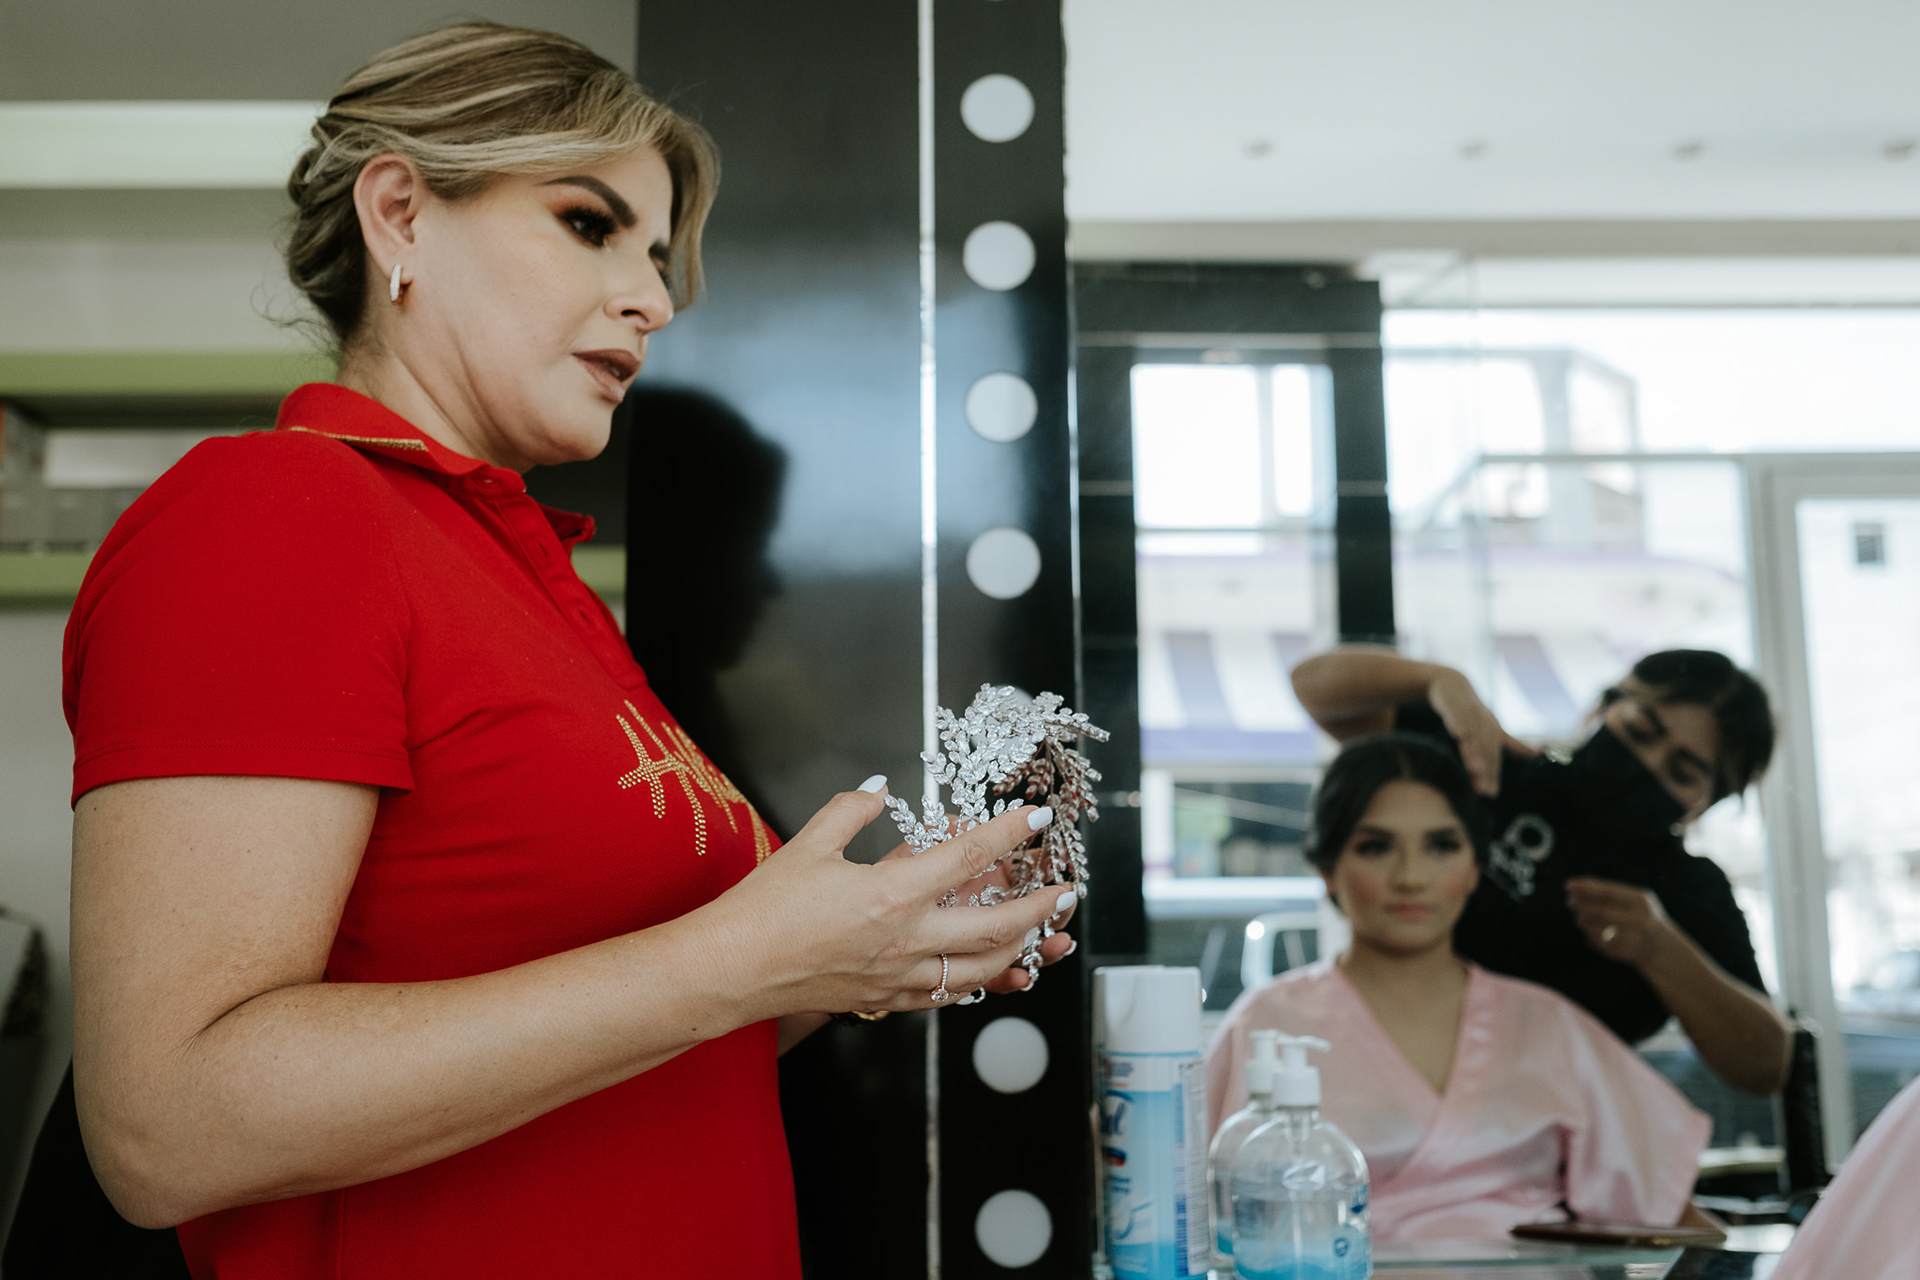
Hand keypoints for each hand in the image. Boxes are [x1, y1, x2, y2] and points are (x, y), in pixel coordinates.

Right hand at [706, 782, 1079, 1019]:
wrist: (731, 970)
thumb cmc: (764, 908)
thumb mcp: (809, 843)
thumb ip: (853, 810)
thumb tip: (880, 790)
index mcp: (893, 893)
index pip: (970, 856)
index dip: (1009, 833)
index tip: (1033, 819)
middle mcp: (907, 939)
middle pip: (996, 926)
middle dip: (1040, 907)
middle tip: (1065, 891)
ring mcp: (900, 976)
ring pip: (981, 969)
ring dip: (1020, 950)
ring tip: (1044, 934)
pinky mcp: (886, 1000)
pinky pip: (947, 995)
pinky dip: (976, 981)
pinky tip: (987, 970)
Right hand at [1427, 667, 1537, 796]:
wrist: (1453, 684)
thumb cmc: (1474, 712)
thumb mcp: (1492, 729)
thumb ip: (1512, 744)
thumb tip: (1537, 754)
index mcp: (1492, 733)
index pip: (1492, 758)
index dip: (1491, 776)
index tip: (1491, 794)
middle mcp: (1483, 724)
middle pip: (1483, 749)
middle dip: (1484, 769)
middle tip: (1483, 790)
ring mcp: (1468, 714)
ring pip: (1471, 735)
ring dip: (1472, 751)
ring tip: (1474, 770)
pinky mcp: (1453, 704)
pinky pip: (1455, 714)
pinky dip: (1457, 724)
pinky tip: (1459, 735)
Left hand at [1566, 876, 1674, 967]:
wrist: (1660, 946)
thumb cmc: (1641, 914)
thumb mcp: (1634, 899)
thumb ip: (1609, 891)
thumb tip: (1576, 887)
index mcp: (1641, 902)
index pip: (1608, 893)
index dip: (1585, 888)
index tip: (1567, 885)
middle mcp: (1638, 921)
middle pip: (1600, 912)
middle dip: (1580, 905)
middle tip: (1569, 902)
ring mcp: (1632, 939)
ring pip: (1595, 928)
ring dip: (1581, 920)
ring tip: (1579, 915)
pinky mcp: (1623, 954)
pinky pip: (1596, 942)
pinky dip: (1588, 934)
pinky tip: (1588, 929)